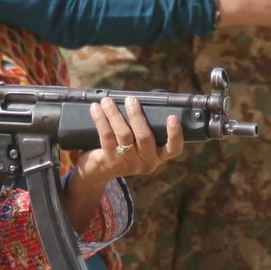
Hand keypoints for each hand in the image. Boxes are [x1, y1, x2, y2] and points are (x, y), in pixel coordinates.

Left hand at [63, 96, 185, 230]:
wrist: (100, 170)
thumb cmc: (125, 147)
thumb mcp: (139, 142)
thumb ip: (144, 126)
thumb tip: (139, 99)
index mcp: (158, 156)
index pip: (173, 149)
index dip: (175, 134)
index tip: (173, 117)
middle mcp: (146, 162)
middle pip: (145, 137)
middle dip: (137, 115)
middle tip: (130, 99)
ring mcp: (127, 163)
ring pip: (123, 135)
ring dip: (114, 114)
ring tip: (107, 101)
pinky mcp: (110, 161)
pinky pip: (106, 137)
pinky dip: (100, 120)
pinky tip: (96, 109)